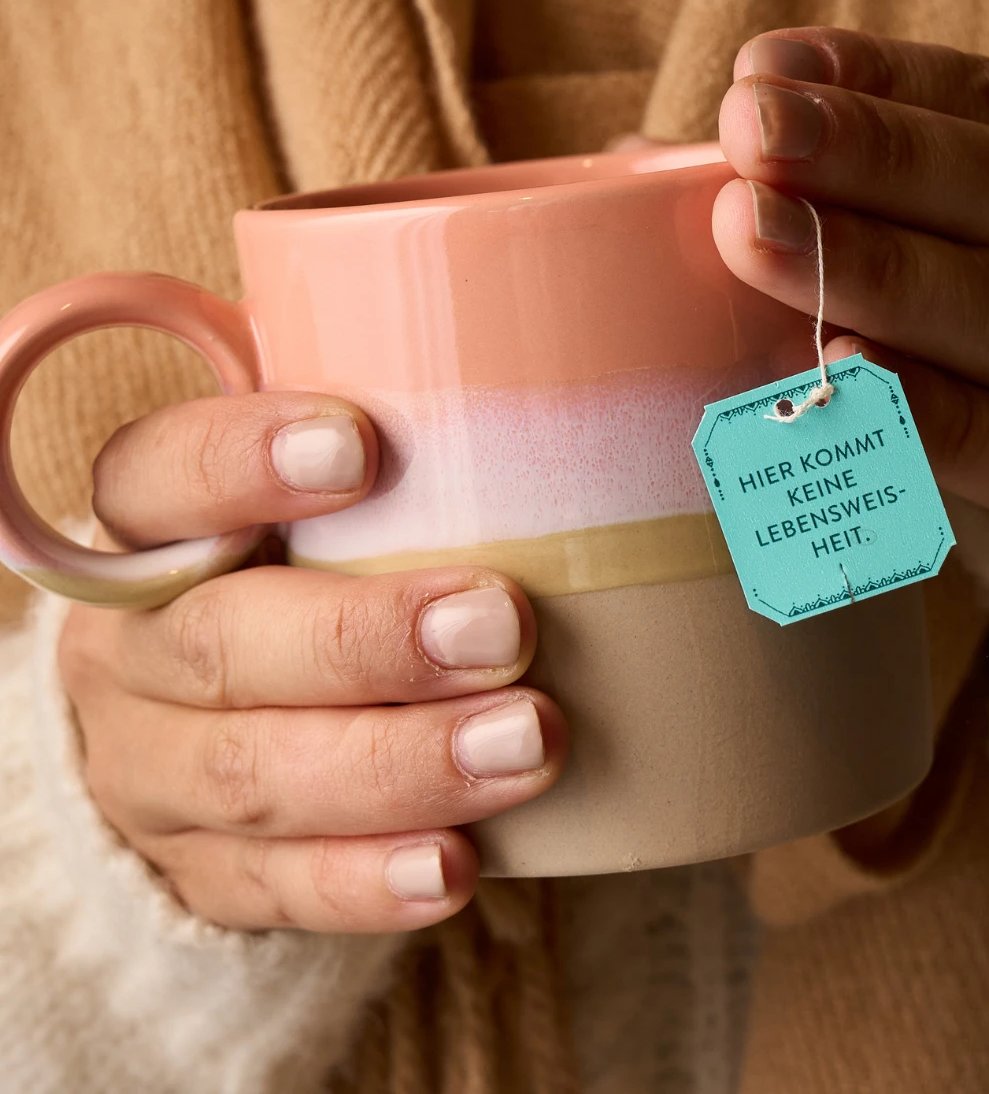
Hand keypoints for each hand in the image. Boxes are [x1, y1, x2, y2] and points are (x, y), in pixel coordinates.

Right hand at [58, 393, 565, 931]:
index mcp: (150, 534)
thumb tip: (593, 364)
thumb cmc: (295, 573)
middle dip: (366, 640)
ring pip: (253, 776)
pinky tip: (455, 867)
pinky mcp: (198, 870)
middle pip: (220, 645)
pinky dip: (364, 881)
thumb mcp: (316, 502)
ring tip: (523, 744)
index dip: (242, 462)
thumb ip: (401, 443)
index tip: (361, 449)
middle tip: (498, 626)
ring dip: (395, 764)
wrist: (192, 722)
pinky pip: (272, 889)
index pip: (159, 478)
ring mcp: (152, 771)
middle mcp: (131, 652)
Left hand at [714, 28, 988, 532]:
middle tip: (750, 139)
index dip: (883, 87)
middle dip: (874, 162)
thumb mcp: (958, 248)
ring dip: (880, 267)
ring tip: (754, 234)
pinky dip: (927, 405)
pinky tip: (841, 362)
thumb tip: (653, 169)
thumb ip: (854, 199)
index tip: (764, 73)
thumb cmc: (982, 345)